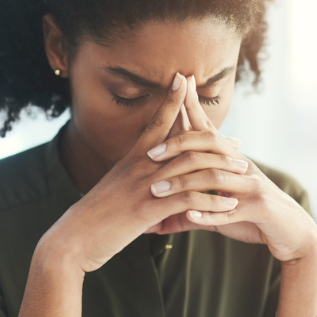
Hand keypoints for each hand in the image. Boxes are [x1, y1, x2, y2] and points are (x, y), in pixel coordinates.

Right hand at [37, 73, 243, 272]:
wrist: (73, 238)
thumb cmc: (95, 215)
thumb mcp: (115, 187)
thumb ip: (132, 175)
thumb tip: (146, 172)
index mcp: (132, 158)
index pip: (155, 121)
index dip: (171, 98)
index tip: (185, 78)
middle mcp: (141, 166)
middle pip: (184, 142)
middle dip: (214, 139)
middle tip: (237, 142)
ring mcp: (145, 187)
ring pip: (192, 169)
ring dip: (222, 170)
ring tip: (243, 171)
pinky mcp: (149, 210)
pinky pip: (190, 201)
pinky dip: (213, 202)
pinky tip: (230, 205)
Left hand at [147, 76, 316, 262]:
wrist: (293, 232)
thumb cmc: (254, 217)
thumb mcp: (221, 208)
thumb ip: (193, 209)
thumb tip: (161, 218)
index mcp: (233, 161)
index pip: (208, 130)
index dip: (193, 107)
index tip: (178, 84)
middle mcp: (243, 167)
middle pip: (209, 147)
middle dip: (178, 146)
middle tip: (151, 154)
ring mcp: (251, 187)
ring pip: (214, 179)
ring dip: (184, 185)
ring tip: (158, 191)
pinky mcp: (259, 209)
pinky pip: (230, 211)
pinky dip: (208, 214)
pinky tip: (189, 216)